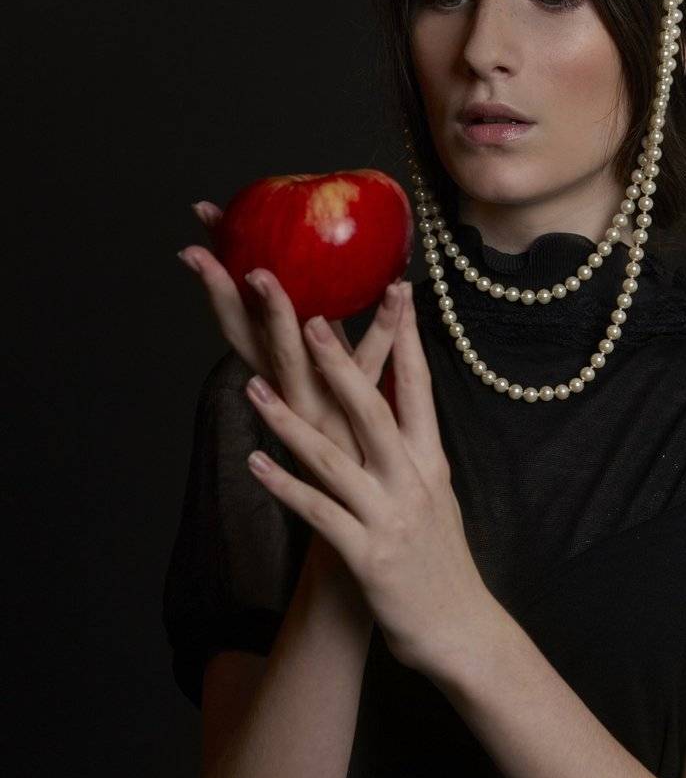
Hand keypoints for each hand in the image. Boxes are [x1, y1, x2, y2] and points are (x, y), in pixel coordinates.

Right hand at [178, 200, 403, 478]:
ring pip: (293, 360)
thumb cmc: (353, 461)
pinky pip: (376, 367)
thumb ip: (326, 347)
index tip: (197, 237)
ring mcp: (324, 415)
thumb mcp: (332, 394)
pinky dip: (385, 330)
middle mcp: (294, 399)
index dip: (217, 284)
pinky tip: (397, 293)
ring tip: (264, 276)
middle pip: (252, 339)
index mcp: (284, 386)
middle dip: (227, 294)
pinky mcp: (363, 426)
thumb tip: (322, 288)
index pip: (239, 327)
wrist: (373, 539)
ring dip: (276, 318)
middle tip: (207, 253)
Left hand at [239, 279, 494, 679]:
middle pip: (373, 411)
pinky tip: (255, 465)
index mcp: (431, 462)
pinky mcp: (365, 555)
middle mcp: (413, 481)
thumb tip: (396, 402)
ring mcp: (388, 517)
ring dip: (289, 423)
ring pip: (334, 460)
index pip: (419, 389)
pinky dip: (286, 487)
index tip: (397, 290)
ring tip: (253, 390)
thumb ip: (414, 450)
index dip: (408, 338)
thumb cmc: (439, 561)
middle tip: (307, 322)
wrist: (459, 631)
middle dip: (338, 366)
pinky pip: (318, 513)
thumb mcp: (436, 495)